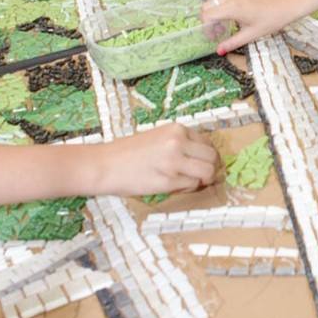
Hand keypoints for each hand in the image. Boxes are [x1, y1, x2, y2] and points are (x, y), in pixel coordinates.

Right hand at [92, 124, 220, 196]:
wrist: (104, 165)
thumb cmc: (128, 153)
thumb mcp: (157, 137)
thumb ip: (180, 143)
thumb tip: (203, 158)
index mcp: (176, 129)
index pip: (208, 143)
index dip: (206, 157)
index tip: (200, 165)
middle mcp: (178, 142)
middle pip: (212, 157)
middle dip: (210, 169)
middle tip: (200, 177)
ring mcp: (174, 161)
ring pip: (207, 172)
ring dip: (202, 180)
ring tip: (187, 182)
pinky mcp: (169, 180)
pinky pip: (193, 185)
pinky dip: (188, 188)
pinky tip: (173, 187)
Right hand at [201, 0, 300, 54]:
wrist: (287, 5)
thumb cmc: (272, 20)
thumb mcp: (251, 34)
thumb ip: (232, 42)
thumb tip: (219, 51)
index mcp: (233, 8)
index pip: (207, 15)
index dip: (207, 28)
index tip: (215, 37)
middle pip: (206, 5)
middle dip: (209, 19)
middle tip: (221, 30)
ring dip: (213, 7)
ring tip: (224, 19)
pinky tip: (230, 8)